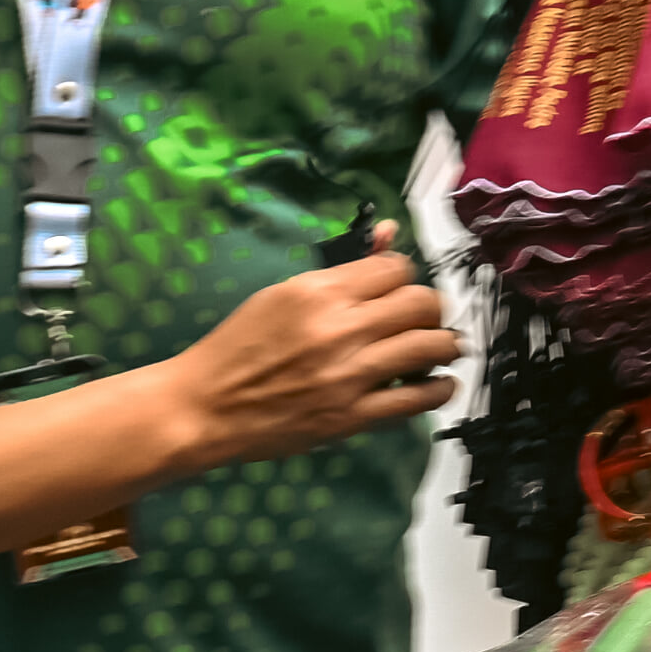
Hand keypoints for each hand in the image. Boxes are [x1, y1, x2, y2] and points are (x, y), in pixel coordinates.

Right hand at [159, 225, 462, 469]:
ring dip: (444, 344)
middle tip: (423, 318)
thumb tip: (388, 234)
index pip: (394, 267)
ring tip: (442, 347)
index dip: (402, 275)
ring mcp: (349, 375)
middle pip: (421, 302)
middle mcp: (340, 328)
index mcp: (318, 291)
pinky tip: (440, 383)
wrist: (205, 406)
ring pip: (429, 346)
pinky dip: (439, 388)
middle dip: (430, 307)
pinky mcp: (353, 417)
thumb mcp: (280, 294)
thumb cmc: (238, 346)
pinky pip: (417, 399)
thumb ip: (339, 271)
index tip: (398, 288)